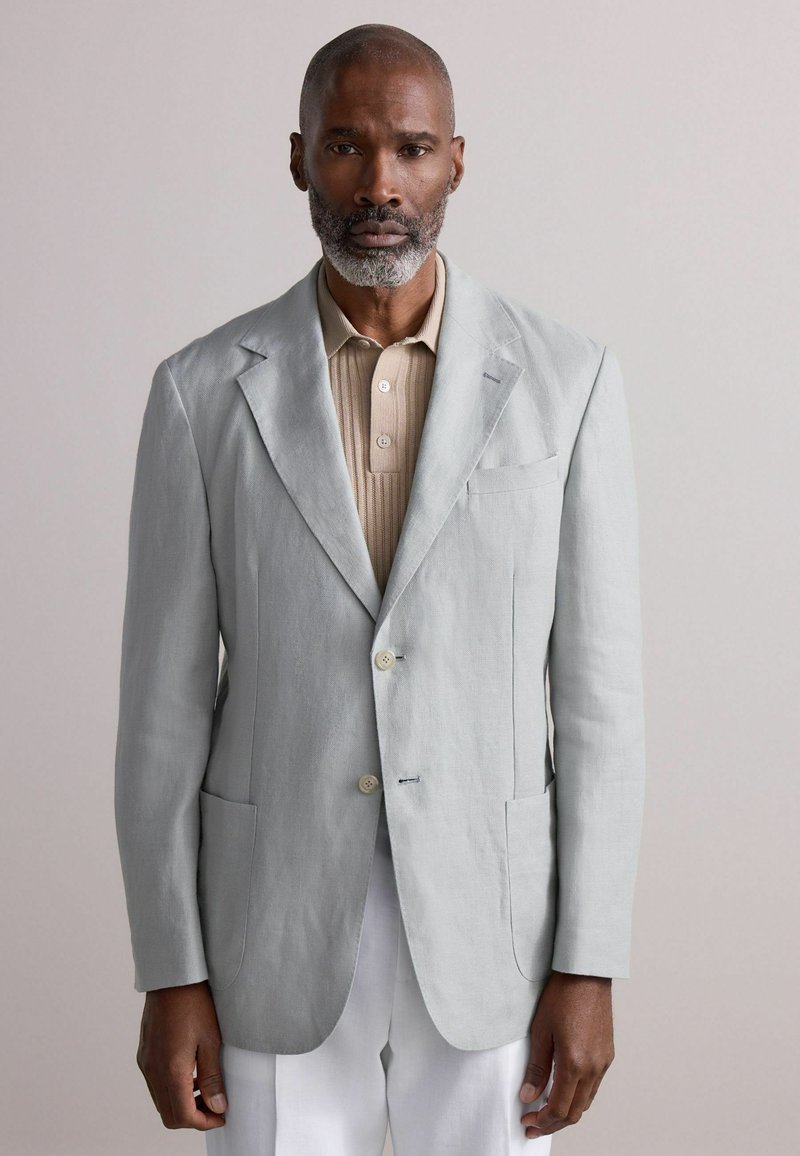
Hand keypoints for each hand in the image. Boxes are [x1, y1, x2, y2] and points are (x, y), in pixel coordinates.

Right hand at [137, 980, 227, 1129]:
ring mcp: (146, 1062)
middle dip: (193, 1118)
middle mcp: (153, 1071)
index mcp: (170, 1070)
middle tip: (214, 1107)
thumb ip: (212, 1077)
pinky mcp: (144, 1054)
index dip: (204, 1122)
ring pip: (161, 1101)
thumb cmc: (194, 1003)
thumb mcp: (211, 1040)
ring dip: (181, 1104)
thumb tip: (217, 1106)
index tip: (221, 1116)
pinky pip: (155, 1084)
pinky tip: (190, 1074)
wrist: (172, 977)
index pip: (183, 1116)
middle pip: (169, 1115)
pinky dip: (172, 1089)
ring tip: (205, 1090)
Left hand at [518, 970, 613, 1139]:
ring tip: (545, 1111)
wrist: (586, 973)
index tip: (527, 1121)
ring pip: (586, 1101)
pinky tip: (563, 1091)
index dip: (541, 1121)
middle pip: (574, 1112)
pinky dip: (578, 1096)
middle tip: (533, 1124)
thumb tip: (528, 1096)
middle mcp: (593, 1067)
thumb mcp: (541, 1031)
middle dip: (552, 1124)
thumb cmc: (563, 995)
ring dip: (566, 1112)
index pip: (559, 1108)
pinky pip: (594, 1086)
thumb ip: (536, 1068)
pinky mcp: (607, 1054)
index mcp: (575, 1063)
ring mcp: (603, 1062)